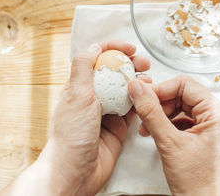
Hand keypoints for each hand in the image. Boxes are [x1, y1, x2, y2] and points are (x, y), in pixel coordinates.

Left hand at [0, 41, 149, 195]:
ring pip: (126, 90)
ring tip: (149, 80)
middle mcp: (94, 96)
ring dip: (138, 82)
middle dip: (130, 65)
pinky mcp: (119, 126)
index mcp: (80, 86)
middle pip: (114, 73)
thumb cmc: (70, 135)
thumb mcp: (76, 95)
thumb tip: (93, 47)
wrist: (76, 171)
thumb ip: (83, 68)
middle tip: (144, 64)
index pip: (97, 59)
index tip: (129, 49)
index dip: (113, 49)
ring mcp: (107, 111)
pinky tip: (149, 96)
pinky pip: (134, 108)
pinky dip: (142, 100)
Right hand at [128, 76, 219, 195]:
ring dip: (162, 115)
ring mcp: (214, 127)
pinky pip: (185, 121)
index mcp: (217, 113)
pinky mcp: (207, 136)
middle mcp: (219, 117)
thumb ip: (151, 113)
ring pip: (182, 108)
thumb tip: (139, 89)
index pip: (185, 84)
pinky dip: (169, 125)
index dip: (161, 89)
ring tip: (148, 128)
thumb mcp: (169, 143)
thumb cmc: (198, 183)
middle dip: (160, 104)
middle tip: (143, 113)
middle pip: (183, 95)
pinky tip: (158, 134)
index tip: (143, 96)